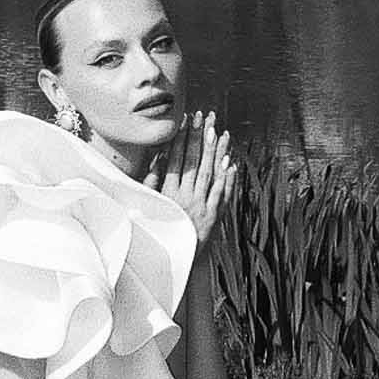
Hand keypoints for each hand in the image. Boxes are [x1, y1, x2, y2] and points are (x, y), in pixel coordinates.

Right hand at [153, 110, 236, 254]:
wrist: (173, 262)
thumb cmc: (157, 232)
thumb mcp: (148, 206)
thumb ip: (151, 182)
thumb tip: (158, 156)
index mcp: (166, 194)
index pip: (176, 159)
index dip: (182, 139)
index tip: (186, 121)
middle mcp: (184, 198)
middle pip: (194, 162)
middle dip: (199, 137)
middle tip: (205, 116)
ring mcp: (200, 208)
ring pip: (209, 174)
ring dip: (215, 152)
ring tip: (220, 132)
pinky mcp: (212, 218)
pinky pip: (221, 194)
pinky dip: (227, 178)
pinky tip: (230, 161)